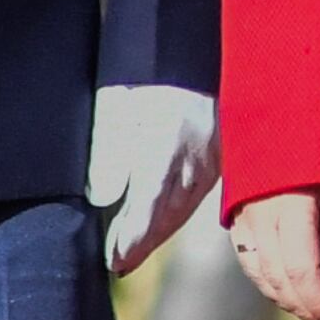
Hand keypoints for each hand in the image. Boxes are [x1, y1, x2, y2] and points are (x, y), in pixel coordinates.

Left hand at [87, 84, 222, 277]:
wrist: (189, 54)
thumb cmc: (147, 76)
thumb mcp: (116, 106)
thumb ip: (108, 151)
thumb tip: (102, 196)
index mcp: (166, 145)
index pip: (148, 205)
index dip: (132, 238)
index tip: (114, 259)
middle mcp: (193, 159)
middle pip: (168, 215)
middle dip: (142, 245)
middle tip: (118, 266)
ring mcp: (210, 161)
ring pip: (183, 209)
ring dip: (157, 236)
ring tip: (132, 255)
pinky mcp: (217, 158)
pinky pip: (195, 197)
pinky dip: (174, 217)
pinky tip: (160, 226)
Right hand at [230, 184, 319, 319]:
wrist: (281, 108)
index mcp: (291, 205)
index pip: (302, 270)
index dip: (319, 302)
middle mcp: (260, 215)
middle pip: (278, 278)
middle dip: (305, 307)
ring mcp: (243, 216)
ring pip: (259, 273)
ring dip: (284, 298)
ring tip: (310, 311)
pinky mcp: (235, 216)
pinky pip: (247, 259)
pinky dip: (265, 280)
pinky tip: (285, 290)